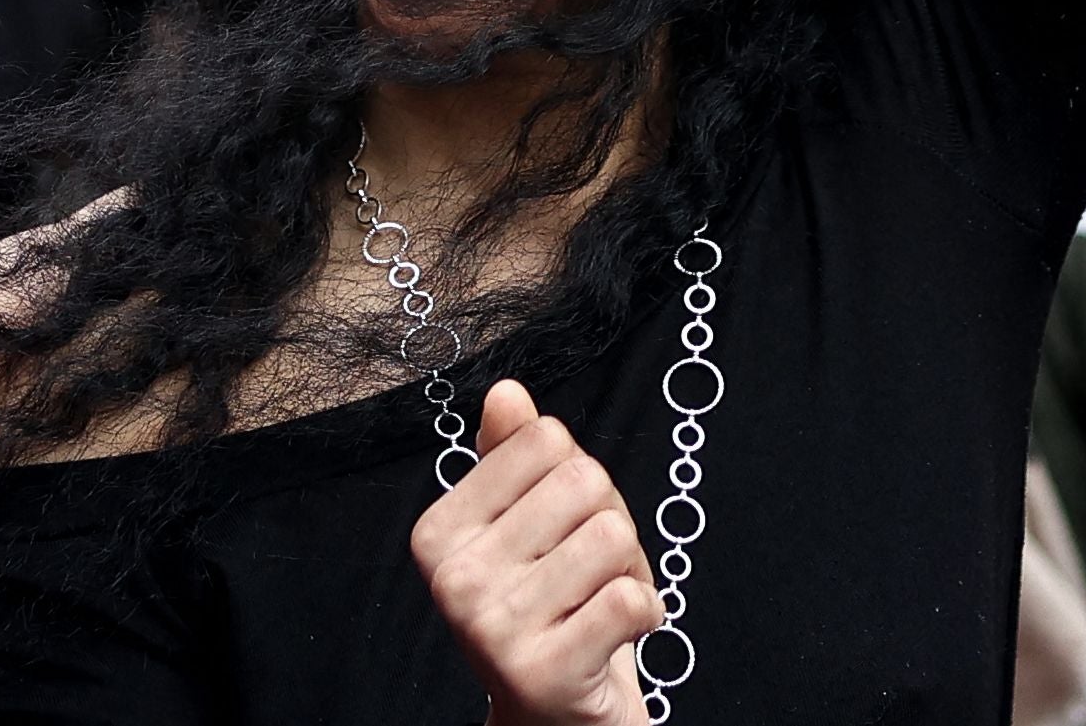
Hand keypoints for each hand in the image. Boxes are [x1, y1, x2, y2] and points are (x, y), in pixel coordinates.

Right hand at [410, 378, 657, 725]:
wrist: (554, 715)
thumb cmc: (547, 606)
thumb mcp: (524, 523)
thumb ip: (511, 455)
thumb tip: (508, 392)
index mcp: (438, 531)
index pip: (545, 440)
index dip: (576, 477)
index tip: (563, 529)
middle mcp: (454, 578)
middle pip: (585, 482)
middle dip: (609, 522)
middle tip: (589, 572)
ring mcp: (492, 628)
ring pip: (613, 536)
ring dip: (631, 571)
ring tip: (601, 602)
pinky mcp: (543, 671)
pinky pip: (629, 600)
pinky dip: (647, 611)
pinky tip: (620, 632)